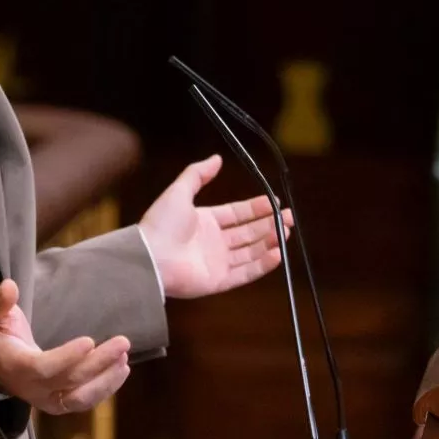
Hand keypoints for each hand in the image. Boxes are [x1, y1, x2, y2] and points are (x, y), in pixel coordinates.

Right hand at [0, 279, 129, 414]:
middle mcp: (33, 389)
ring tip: (124, 357)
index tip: (90, 340)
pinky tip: (122, 369)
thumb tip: (9, 286)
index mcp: (16, 366)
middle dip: (99, 363)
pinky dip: (106, 387)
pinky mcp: (61, 403)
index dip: (67, 357)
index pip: (44, 367)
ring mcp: (48, 400)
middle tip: (123, 343)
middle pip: (70, 381)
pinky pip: (85, 400)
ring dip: (107, 380)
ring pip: (81, 398)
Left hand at [138, 154, 292, 298]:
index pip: (237, 214)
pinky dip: (263, 265)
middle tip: (289, 217)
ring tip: (287, 233)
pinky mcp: (218, 281)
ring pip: (250, 252)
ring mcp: (216, 262)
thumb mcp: (179, 191)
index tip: (275, 202)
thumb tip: (217, 158)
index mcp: (204, 221)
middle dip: (269, 224)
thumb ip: (198, 174)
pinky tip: (278, 253)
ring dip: (270, 242)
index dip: (256, 208)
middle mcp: (212, 242)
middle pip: (247, 232)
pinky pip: (245, 272)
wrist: (149, 257)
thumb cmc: (161, 224)